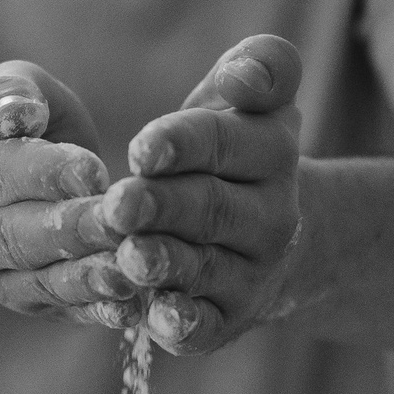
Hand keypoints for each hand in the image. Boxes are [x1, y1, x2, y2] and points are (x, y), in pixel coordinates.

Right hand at [0, 62, 137, 324]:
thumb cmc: (12, 121)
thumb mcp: (7, 88)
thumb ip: (11, 93)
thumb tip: (21, 116)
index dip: (44, 173)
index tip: (95, 169)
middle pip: (13, 236)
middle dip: (71, 230)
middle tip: (122, 221)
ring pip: (36, 281)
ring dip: (86, 279)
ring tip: (130, 270)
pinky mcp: (21, 301)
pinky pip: (58, 309)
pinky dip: (95, 310)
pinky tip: (131, 307)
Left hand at [105, 36, 303, 353]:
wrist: (275, 234)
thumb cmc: (238, 149)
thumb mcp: (255, 101)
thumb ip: (262, 67)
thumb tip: (246, 76)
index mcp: (270, 152)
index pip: (226, 143)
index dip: (184, 144)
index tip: (141, 148)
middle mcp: (269, 215)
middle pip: (211, 208)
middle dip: (162, 206)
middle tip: (118, 203)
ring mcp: (251, 271)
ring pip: (204, 267)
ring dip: (165, 264)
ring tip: (129, 257)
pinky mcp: (229, 318)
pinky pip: (207, 326)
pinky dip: (183, 325)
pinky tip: (156, 319)